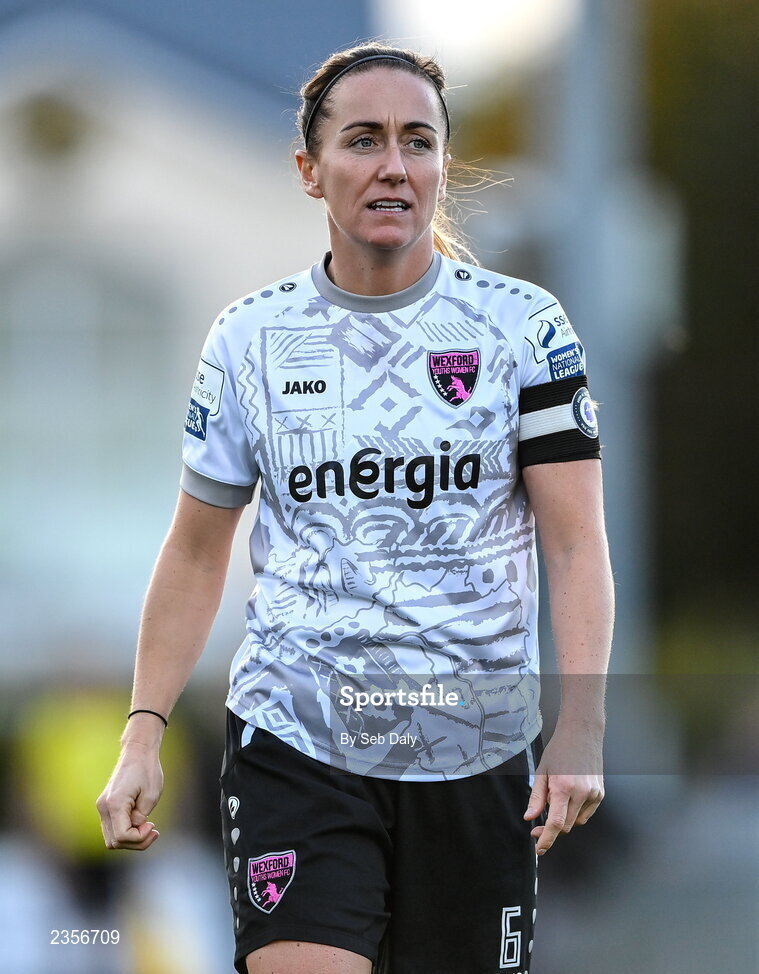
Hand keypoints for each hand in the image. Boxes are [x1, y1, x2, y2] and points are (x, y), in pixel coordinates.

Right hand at [96, 741, 163, 850]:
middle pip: (114, 842)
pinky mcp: (106, 806)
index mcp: (114, 804)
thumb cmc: (147, 770)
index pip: (122, 836)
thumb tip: (133, 829)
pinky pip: (113, 828)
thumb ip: (140, 818)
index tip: (152, 825)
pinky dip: (126, 831)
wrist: (138, 751)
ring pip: (112, 838)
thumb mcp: (151, 796)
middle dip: (136, 842)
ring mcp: (102, 807)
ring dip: (131, 838)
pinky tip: (141, 824)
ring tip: (149, 827)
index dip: (139, 838)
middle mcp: (103, 807)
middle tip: (153, 829)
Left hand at [523, 720, 604, 855]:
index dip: (547, 839)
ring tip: (557, 798)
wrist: (582, 733)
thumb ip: (536, 797)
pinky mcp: (600, 793)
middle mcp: (582, 793)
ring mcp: (594, 794)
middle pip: (566, 825)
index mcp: (564, 787)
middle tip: (538, 823)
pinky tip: (569, 798)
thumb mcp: (542, 771)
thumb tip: (530, 817)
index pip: (556, 823)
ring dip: (565, 818)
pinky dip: (576, 812)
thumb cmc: (559, 749)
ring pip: (577, 821)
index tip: (540, 848)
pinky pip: (586, 813)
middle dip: (552, 828)